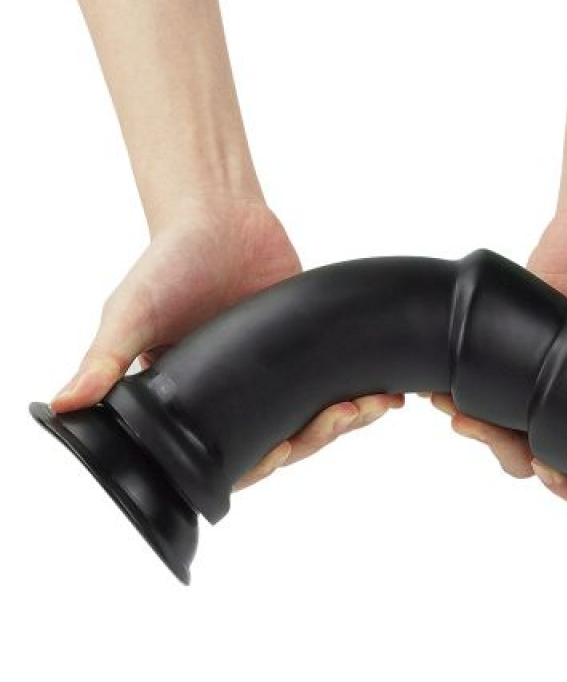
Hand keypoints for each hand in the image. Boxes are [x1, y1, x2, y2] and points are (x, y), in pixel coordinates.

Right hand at [51, 197, 403, 488]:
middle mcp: (241, 395)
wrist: (218, 215)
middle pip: (284, 442)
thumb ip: (106, 358)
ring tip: (373, 405)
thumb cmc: (168, 262)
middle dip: (315, 439)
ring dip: (348, 421)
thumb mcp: (132, 310)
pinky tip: (387, 392)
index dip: (258, 466)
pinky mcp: (310, 350)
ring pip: (317, 419)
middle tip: (339, 418)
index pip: (227, 456)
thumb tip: (64, 406)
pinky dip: (363, 391)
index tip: (280, 453)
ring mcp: (279, 375)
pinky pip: (338, 381)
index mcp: (197, 401)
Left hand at [428, 211, 566, 510]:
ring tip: (459, 418)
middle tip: (505, 445)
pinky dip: (458, 394)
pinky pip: (481, 386)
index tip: (554, 475)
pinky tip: (439, 393)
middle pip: (542, 459)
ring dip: (481, 433)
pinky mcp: (509, 354)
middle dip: (517, 459)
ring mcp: (540, 383)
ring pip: (505, 431)